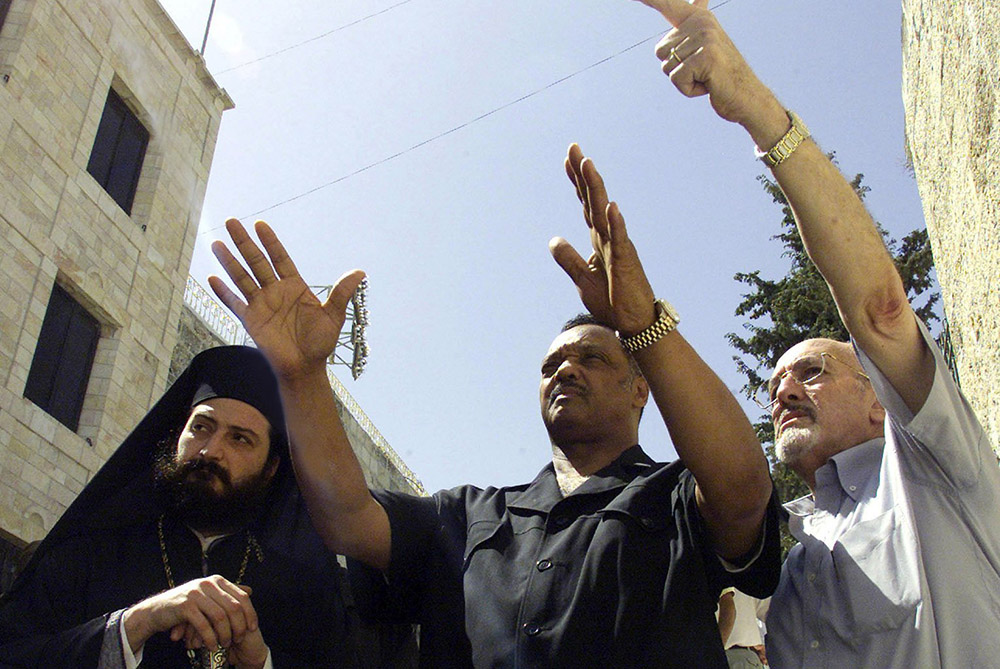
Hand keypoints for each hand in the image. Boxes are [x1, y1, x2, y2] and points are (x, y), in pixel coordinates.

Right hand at [173, 585, 268, 668]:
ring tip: (225, 644)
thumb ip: (227, 593)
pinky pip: (204, 625)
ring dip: (225, 634)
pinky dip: (210, 638)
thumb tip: (250, 591)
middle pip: (234, 607)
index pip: (241, 597)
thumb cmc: (185, 606)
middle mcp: (208, 584)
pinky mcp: (185, 606)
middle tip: (238, 640)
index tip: (252, 628)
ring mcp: (196, 594)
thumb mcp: (207, 595)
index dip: (250, 613)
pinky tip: (212, 646)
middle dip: (239, 626)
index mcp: (217, 581)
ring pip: (220, 617)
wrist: (155, 611)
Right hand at [209, 219, 365, 379]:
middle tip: (231, 222)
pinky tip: (212, 278)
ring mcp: (261, 304)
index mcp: (294, 286)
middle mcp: (275, 291)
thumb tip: (360, 272)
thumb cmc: (320, 342)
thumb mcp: (333, 315)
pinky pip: (234, 303)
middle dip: (244, 243)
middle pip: (256, 262)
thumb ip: (341, 293)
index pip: (280, 258)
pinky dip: (223, 292)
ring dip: (229, 262)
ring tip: (217, 243)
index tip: (260, 225)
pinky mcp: (251, 320)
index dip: (270, 242)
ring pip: (242, 278)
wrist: (305, 367)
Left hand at [550, 144, 655, 334]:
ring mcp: (618, 247)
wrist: (634, 323)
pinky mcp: (626, 262)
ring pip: (605, 213)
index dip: (577, 181)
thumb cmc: (612, 300)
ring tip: (589, 165)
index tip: (569, 158)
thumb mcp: (582, 279)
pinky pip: (620, 240)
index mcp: (598, 239)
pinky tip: (611, 206)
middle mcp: (608, 237)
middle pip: (593, 200)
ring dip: (597, 189)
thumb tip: (552, 239)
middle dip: (583, 174)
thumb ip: (569, 258)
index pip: (585, 204)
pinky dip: (616, 223)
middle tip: (574, 148)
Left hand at [633, 0, 778, 128]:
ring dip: (683, 81)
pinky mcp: (705, 56)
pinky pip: (676, 79)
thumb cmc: (720, 76)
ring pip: (667, 67)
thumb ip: (692, 26)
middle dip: (677, 69)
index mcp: (699, 18)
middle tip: (703, 71)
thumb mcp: (705, 46)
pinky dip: (688, 89)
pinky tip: (708, 85)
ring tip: (707, 77)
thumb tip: (698, 3)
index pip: (668, 4)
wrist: (747, 96)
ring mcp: (705, 38)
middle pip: (661, 52)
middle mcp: (702, 23)